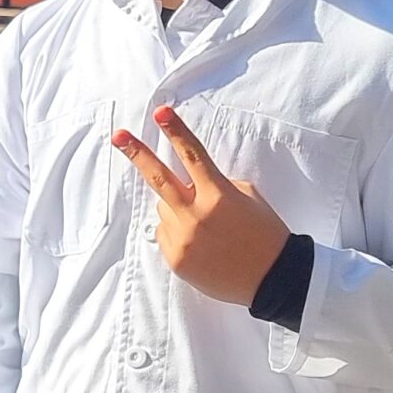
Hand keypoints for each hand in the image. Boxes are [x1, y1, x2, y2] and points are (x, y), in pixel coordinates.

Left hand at [112, 106, 290, 305]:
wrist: (273, 279)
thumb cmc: (265, 234)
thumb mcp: (248, 198)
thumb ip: (216, 185)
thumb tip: (189, 184)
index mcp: (218, 195)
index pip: (192, 155)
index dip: (176, 131)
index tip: (160, 113)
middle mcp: (196, 216)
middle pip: (158, 178)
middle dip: (137, 153)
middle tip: (119, 136)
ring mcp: (182, 239)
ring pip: (164, 209)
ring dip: (177, 208)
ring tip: (207, 227)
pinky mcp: (175, 259)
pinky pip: (165, 233)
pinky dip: (177, 232)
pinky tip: (203, 244)